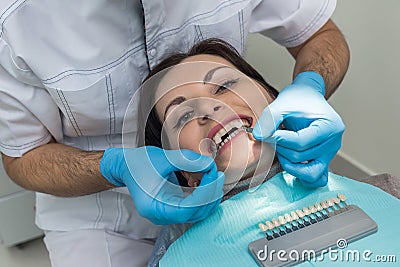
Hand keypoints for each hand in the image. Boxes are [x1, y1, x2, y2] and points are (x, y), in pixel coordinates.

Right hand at [100, 146, 224, 224]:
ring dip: (209, 197)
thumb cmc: (138, 163)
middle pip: (194, 213)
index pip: (188, 208)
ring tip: (214, 177)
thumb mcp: (163, 158)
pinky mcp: (172, 208)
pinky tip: (207, 182)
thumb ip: (187, 160)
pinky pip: (193, 208)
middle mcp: (161, 215)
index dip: (205, 192)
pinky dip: (203, 197)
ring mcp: (167, 213)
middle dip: (210, 194)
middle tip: (217, 174)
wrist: (126, 166)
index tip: (213, 175)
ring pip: (196, 213)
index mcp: (154, 207)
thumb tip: (208, 164)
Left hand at [252, 72, 344, 186]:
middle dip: (281, 149)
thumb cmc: (297, 100)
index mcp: (329, 126)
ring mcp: (330, 154)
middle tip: (272, 138)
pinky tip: (289, 164)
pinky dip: (302, 176)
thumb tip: (258, 136)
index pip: (301, 142)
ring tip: (280, 149)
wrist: (307, 97)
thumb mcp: (281, 104)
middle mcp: (333, 143)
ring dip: (288, 164)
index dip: (280, 141)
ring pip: (309, 172)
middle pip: (302, 157)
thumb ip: (269, 119)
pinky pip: (316, 178)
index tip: (267, 134)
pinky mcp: (324, 161)